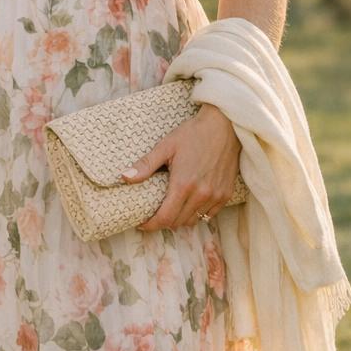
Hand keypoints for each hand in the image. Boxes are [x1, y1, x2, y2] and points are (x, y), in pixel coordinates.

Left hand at [121, 103, 241, 231]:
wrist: (224, 125)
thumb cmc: (193, 133)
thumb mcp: (166, 146)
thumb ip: (146, 164)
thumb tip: (124, 177)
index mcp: (183, 184)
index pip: (164, 218)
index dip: (151, 225)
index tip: (142, 224)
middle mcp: (201, 194)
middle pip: (178, 223)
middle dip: (163, 222)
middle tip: (154, 215)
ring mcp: (215, 196)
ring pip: (194, 221)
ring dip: (180, 219)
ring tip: (171, 210)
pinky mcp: (226, 194)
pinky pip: (209, 215)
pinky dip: (197, 214)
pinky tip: (189, 204)